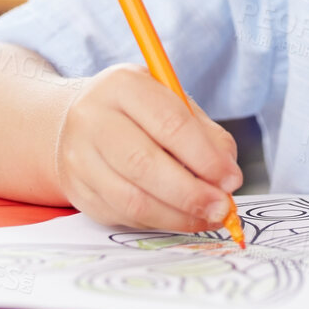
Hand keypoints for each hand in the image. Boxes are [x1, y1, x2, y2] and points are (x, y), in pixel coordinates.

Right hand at [55, 65, 243, 232]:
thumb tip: (227, 176)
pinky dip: (157, 222)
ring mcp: (79, 157)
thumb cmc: (138, 111)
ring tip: (206, 217)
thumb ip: (205, 134)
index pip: (170, 124)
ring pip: (132, 200)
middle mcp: (93, 119)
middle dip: (191, 194)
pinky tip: (178, 217)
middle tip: (221, 207)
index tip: (231, 179)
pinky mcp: (77, 190)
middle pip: (145, 165)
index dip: (205, 157)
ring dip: (177, 216)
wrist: (78, 120)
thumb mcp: (173, 102)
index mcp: (123, 86)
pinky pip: (122, 216)